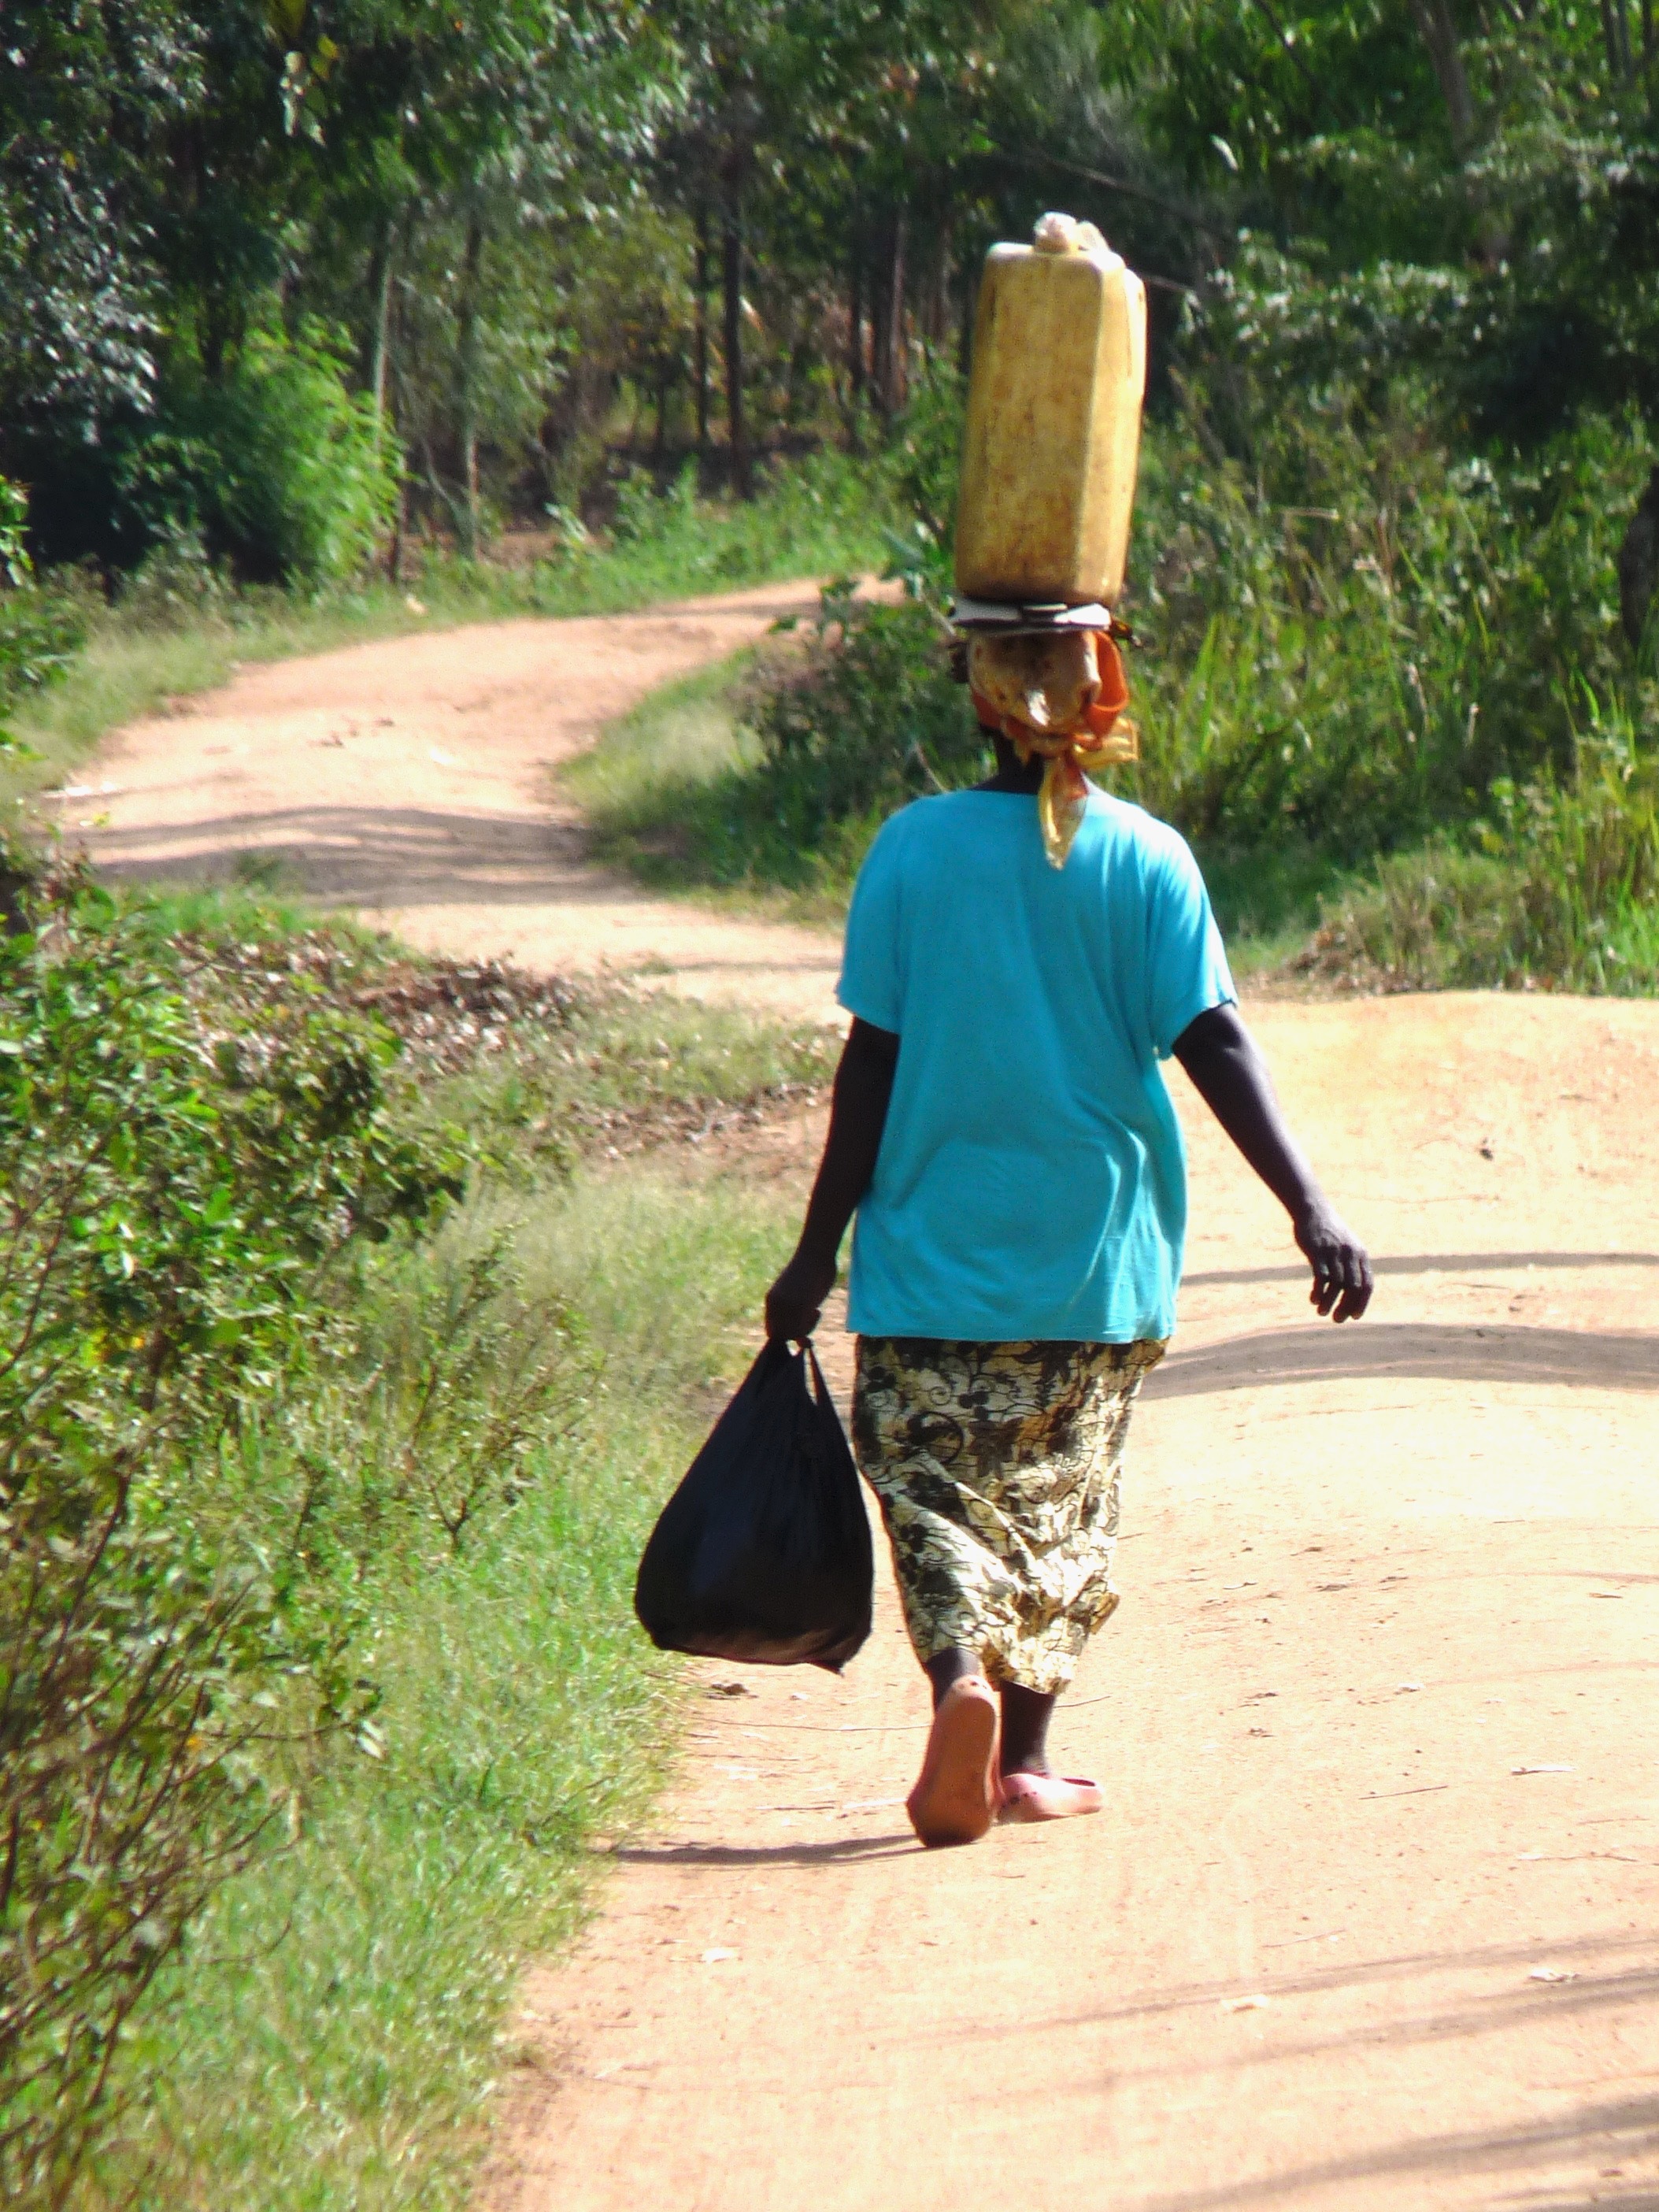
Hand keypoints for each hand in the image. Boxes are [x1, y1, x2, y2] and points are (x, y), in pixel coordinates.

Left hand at [764, 1247, 836, 1342]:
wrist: (815, 1254)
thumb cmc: (810, 1272)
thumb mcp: (796, 1294)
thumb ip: (793, 1312)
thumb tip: (800, 1337)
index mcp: (771, 1302)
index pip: (772, 1331)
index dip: (787, 1334)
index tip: (801, 1327)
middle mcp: (775, 1305)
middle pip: (782, 1335)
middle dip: (797, 1333)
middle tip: (810, 1318)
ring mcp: (786, 1305)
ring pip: (793, 1333)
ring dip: (806, 1328)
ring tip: (815, 1312)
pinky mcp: (800, 1303)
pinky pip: (803, 1326)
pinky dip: (811, 1324)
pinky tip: (817, 1309)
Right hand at [1293, 1198, 1373, 1321]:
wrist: (1313, 1211)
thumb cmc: (1330, 1232)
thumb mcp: (1347, 1245)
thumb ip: (1352, 1264)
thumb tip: (1353, 1289)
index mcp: (1360, 1255)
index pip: (1367, 1284)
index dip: (1362, 1303)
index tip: (1354, 1316)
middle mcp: (1350, 1255)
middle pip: (1353, 1287)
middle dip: (1346, 1307)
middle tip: (1337, 1319)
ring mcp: (1334, 1253)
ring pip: (1336, 1285)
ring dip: (1329, 1302)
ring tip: (1322, 1313)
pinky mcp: (1318, 1252)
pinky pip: (1321, 1277)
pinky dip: (1318, 1292)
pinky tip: (1313, 1300)